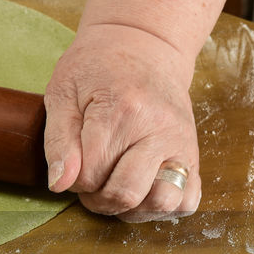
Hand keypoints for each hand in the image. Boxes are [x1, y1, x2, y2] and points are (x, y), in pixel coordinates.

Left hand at [42, 23, 201, 222]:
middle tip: (91, 179)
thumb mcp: (63, 93)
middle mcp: (159, 131)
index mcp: (121, 112)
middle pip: (125, 194)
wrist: (146, 47)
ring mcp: (182, 145)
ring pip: (161, 203)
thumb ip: (58, 141)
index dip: (73, 179)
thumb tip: (59, 184)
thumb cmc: (97, 68)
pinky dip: (161, 206)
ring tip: (116, 185)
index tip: (73, 161)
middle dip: (98, 198)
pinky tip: (141, 188)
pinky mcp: (194, 155)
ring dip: (131, 207)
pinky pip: (187, 201)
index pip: (89, 176)